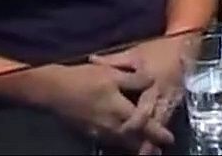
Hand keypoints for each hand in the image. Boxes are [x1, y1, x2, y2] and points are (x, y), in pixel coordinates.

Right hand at [39, 63, 174, 152]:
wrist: (52, 90)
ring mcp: (98, 131)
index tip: (169, 138)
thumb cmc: (83, 79)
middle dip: (146, 146)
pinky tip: (120, 141)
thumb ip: (134, 79)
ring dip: (133, 147)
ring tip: (143, 150)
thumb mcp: (112, 74)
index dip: (158, 133)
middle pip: (133, 140)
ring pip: (120, 143)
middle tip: (158, 152)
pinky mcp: (88, 132)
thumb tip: (153, 81)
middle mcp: (111, 125)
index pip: (144, 126)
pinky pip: (109, 141)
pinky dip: (119, 143)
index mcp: (120, 111)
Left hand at [90, 34, 197, 154]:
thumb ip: (113, 60)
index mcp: (151, 81)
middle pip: (155, 119)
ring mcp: (171, 99)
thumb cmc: (158, 49)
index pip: (143, 106)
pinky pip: (167, 118)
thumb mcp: (135, 52)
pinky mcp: (176, 101)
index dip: (135, 121)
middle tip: (141, 153)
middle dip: (148, 138)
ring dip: (155, 138)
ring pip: (163, 121)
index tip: (126, 131)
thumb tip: (91, 60)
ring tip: (147, 153)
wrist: (185, 44)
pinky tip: (155, 143)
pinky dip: (161, 130)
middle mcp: (162, 94)